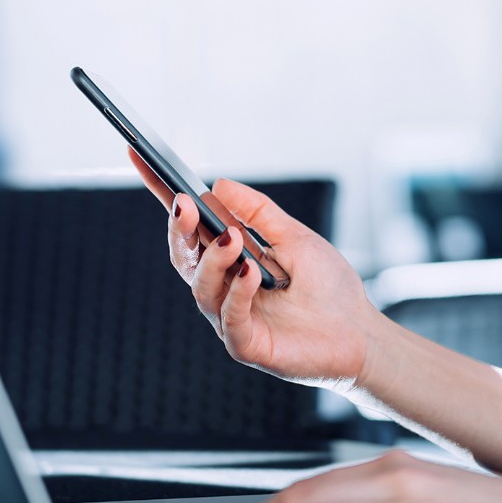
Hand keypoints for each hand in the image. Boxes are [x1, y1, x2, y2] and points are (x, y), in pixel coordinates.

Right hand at [129, 149, 380, 387]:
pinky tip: (250, 272)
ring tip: (232, 238)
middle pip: (185, 256)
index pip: (189, 225)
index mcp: (230, 258)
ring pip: (202, 286)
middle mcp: (222, 287)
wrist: (360, 335)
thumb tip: (218, 184)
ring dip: (214, 259)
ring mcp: (229, 317)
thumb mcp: (296, 237)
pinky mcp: (244, 344)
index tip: (141, 157)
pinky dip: (237, 292)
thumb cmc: (328, 288)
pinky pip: (229, 317)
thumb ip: (259, 213)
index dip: (162, 194)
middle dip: (180, 229)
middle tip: (185, 204)